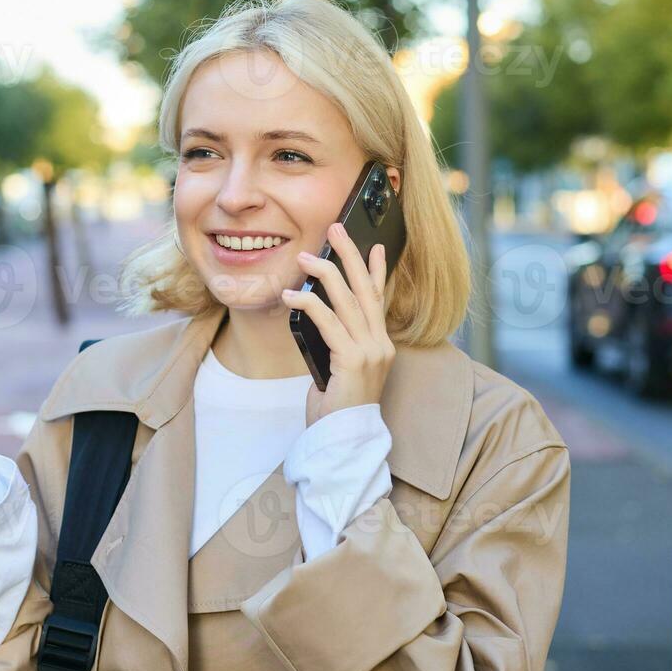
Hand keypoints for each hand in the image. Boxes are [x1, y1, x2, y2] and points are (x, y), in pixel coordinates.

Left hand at [282, 221, 395, 427]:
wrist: (343, 441)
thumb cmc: (336, 410)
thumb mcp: (337, 370)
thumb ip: (336, 345)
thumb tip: (317, 318)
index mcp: (380, 345)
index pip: (379, 300)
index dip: (378, 271)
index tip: (376, 246)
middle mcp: (380, 344)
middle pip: (366, 289)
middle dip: (350, 255)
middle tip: (336, 229)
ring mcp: (370, 351)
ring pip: (348, 299)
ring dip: (324, 273)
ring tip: (305, 256)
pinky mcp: (353, 359)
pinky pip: (328, 322)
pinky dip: (308, 304)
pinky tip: (291, 296)